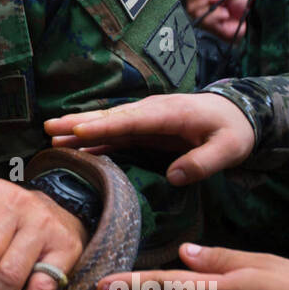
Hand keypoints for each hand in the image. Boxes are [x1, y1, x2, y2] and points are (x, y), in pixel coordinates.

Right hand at [44, 93, 254, 184]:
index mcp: (169, 113)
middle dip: (79, 122)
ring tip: (51, 135)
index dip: (105, 127)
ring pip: (107, 124)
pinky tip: (74, 147)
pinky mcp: (144, 129)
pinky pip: (114, 134)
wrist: (239, 114)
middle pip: (110, 118)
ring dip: (79, 129)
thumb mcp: (229, 148)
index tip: (79, 132)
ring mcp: (145, 119)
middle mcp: (151, 112)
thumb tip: (174, 177)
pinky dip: (93, 140)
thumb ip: (203, 162)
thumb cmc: (233, 130)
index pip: (132, 121)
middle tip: (49, 127)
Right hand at [186, 0, 247, 42]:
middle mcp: (205, 16)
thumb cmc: (245, 7)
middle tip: (216, 2)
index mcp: (207, 5)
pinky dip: (215, 15)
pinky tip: (225, 15)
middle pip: (190, 8)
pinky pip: (207, 22)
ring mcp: (209, 25)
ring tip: (224, 11)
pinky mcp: (215, 32)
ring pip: (196, 14)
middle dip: (203, 1)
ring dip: (211, 10)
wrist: (255, 19)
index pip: (191, 0)